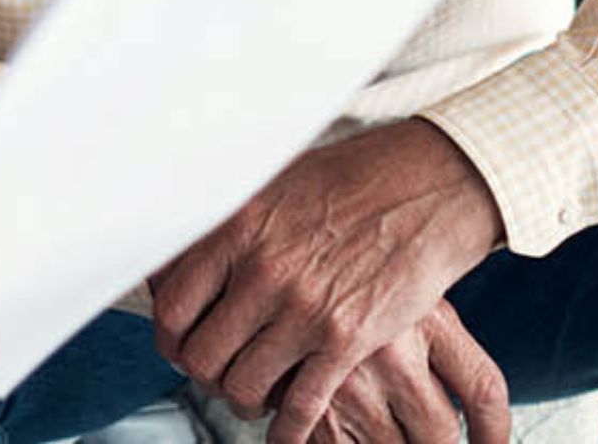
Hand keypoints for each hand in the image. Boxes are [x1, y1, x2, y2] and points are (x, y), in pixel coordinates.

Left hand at [149, 119, 503, 443]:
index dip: (171, 335)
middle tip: (215, 373)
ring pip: (244, 385)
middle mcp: (263, 271)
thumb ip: (231, 221)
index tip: (179, 343)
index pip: (174, 305)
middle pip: (202, 354)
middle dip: (204, 373)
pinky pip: (301, 405)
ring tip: (252, 395)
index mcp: (237, 228)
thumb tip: (189, 246)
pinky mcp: (347, 339)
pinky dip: (287, 429)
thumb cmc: (353, 179)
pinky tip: (285, 431)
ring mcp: (304, 308)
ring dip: (243, 399)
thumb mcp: (273, 184)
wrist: (426, 188)